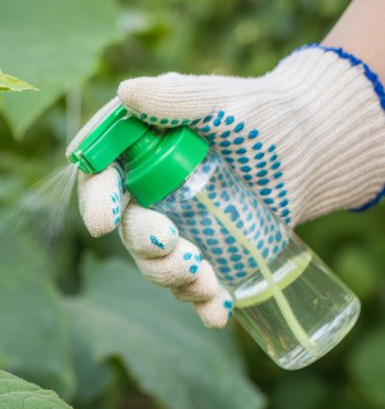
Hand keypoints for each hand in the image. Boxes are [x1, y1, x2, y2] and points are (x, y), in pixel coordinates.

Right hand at [75, 45, 384, 327]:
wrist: (312, 150)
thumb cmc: (266, 114)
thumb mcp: (224, 102)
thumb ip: (178, 99)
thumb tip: (126, 93)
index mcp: (141, 145)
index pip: (100, 172)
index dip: (95, 198)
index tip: (104, 222)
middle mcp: (149, 189)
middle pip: (127, 226)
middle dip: (146, 245)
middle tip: (175, 247)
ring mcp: (176, 224)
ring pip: (156, 262)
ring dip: (173, 278)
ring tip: (208, 282)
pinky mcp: (205, 251)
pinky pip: (192, 285)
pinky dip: (202, 304)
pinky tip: (218, 315)